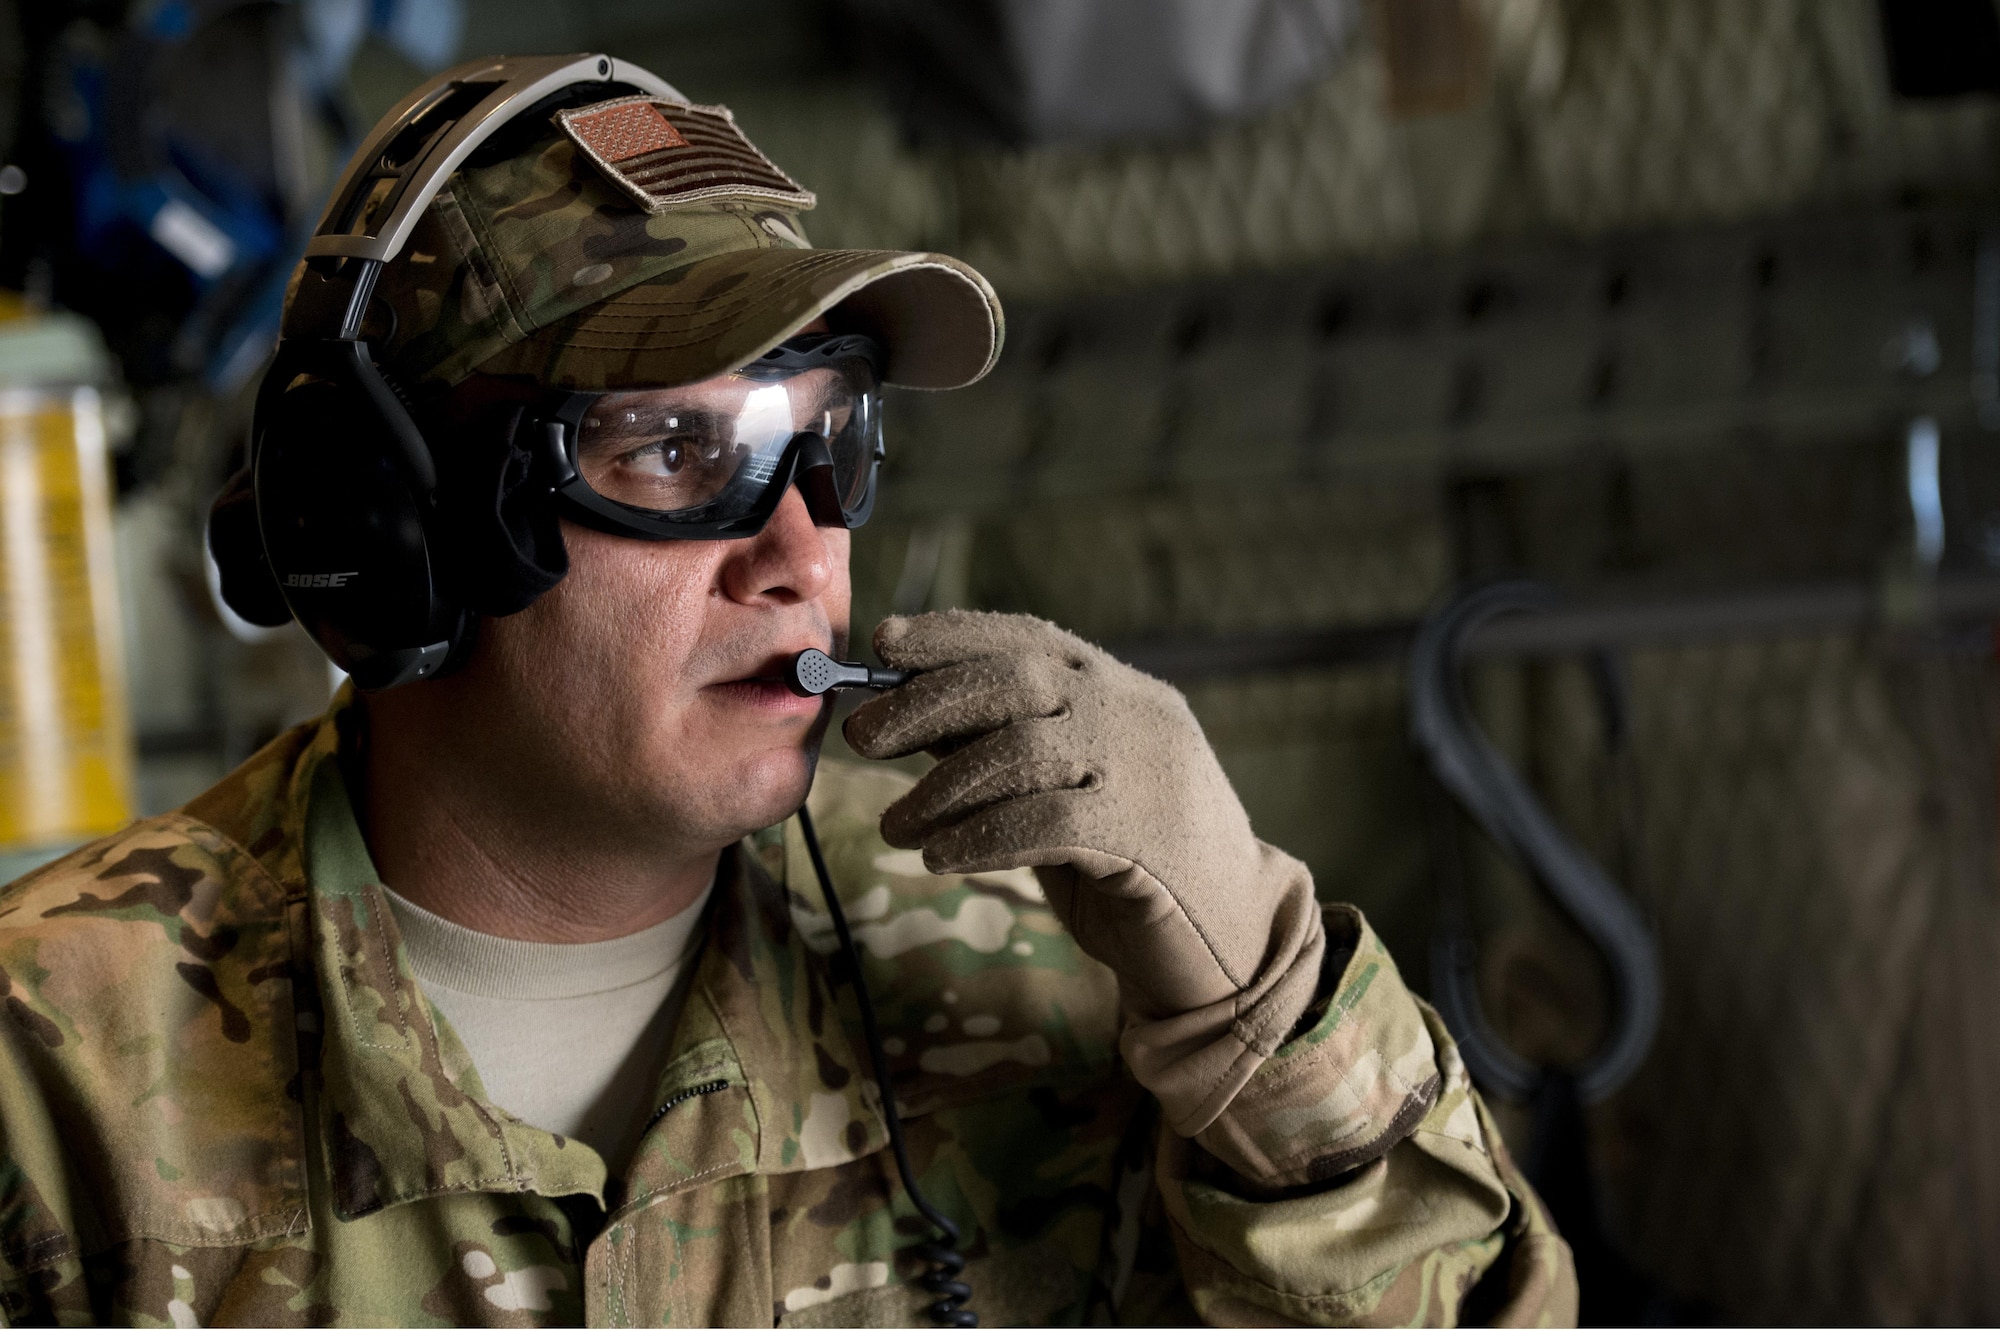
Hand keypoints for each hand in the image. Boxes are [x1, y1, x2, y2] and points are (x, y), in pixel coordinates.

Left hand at [842, 611, 1326, 1133]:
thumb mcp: (1068, 790)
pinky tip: (940, 857)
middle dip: (928, 703)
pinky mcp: (1148, 838)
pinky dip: (981, 837)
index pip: (1031, 637)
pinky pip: (1047, 823)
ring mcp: (1148, 771)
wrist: (1236, 941)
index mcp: (1121, 689)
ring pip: (1024, 751)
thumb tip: (908, 717)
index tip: (885, 645)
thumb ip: (1006, 750)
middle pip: (1018, 680)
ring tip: (897, 826)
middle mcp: (1137, 714)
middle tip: (864, 737)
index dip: (952, 634)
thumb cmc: (1135, 864)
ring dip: (943, 788)